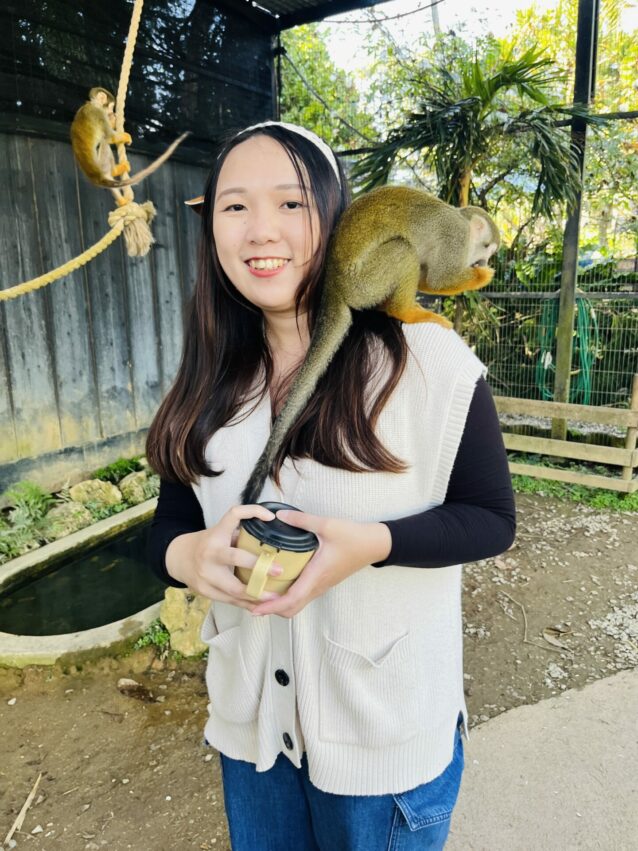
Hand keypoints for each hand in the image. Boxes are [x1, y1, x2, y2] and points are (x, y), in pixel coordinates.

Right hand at [165, 504, 284, 610]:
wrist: (178, 559)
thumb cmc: (207, 544)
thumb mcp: (220, 533)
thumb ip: (241, 535)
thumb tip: (272, 538)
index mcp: (216, 534)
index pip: (234, 515)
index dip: (252, 511)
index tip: (270, 517)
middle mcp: (210, 554)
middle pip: (236, 558)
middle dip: (259, 566)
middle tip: (279, 571)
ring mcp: (206, 575)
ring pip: (234, 588)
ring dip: (257, 594)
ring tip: (276, 598)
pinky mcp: (206, 592)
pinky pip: (230, 601)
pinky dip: (247, 604)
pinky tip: (260, 606)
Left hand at [250, 509, 391, 617]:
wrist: (374, 544)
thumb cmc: (353, 536)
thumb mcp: (327, 524)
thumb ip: (301, 520)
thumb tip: (278, 516)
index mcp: (317, 574)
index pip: (291, 599)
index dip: (271, 606)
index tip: (254, 608)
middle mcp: (318, 585)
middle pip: (291, 608)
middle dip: (270, 609)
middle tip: (250, 601)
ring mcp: (322, 585)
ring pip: (297, 603)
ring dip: (278, 604)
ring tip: (259, 594)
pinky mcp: (323, 581)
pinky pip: (303, 595)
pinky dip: (287, 597)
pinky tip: (276, 583)